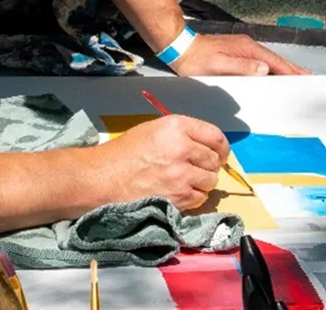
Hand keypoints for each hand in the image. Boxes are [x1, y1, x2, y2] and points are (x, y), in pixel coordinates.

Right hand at [97, 115, 228, 209]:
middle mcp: (183, 148)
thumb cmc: (125, 152)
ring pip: (211, 180)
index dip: (221, 147)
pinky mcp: (179, 197)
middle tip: (197, 169)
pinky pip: (200, 198)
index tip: (219, 153)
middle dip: (209, 165)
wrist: (104, 178)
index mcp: (177, 126)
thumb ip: (182, 133)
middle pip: (215, 160)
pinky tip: (179, 192)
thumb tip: (207, 146)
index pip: (216, 136)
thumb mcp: (154, 129)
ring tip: (185, 181)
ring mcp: (182, 174)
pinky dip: (194, 196)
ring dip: (202, 182)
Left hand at [170, 34, 309, 76]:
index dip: (290, 71)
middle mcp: (248, 46)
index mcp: (247, 49)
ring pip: (270, 60)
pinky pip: (261, 60)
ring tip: (297, 77)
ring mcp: (243, 48)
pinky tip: (273, 73)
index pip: (275, 62)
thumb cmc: (197, 60)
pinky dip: (272, 67)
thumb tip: (265, 69)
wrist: (181, 48)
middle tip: (309, 78)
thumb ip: (242, 67)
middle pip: (276, 59)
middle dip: (293, 69)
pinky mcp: (238, 52)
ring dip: (284, 68)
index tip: (305, 78)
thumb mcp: (219, 66)